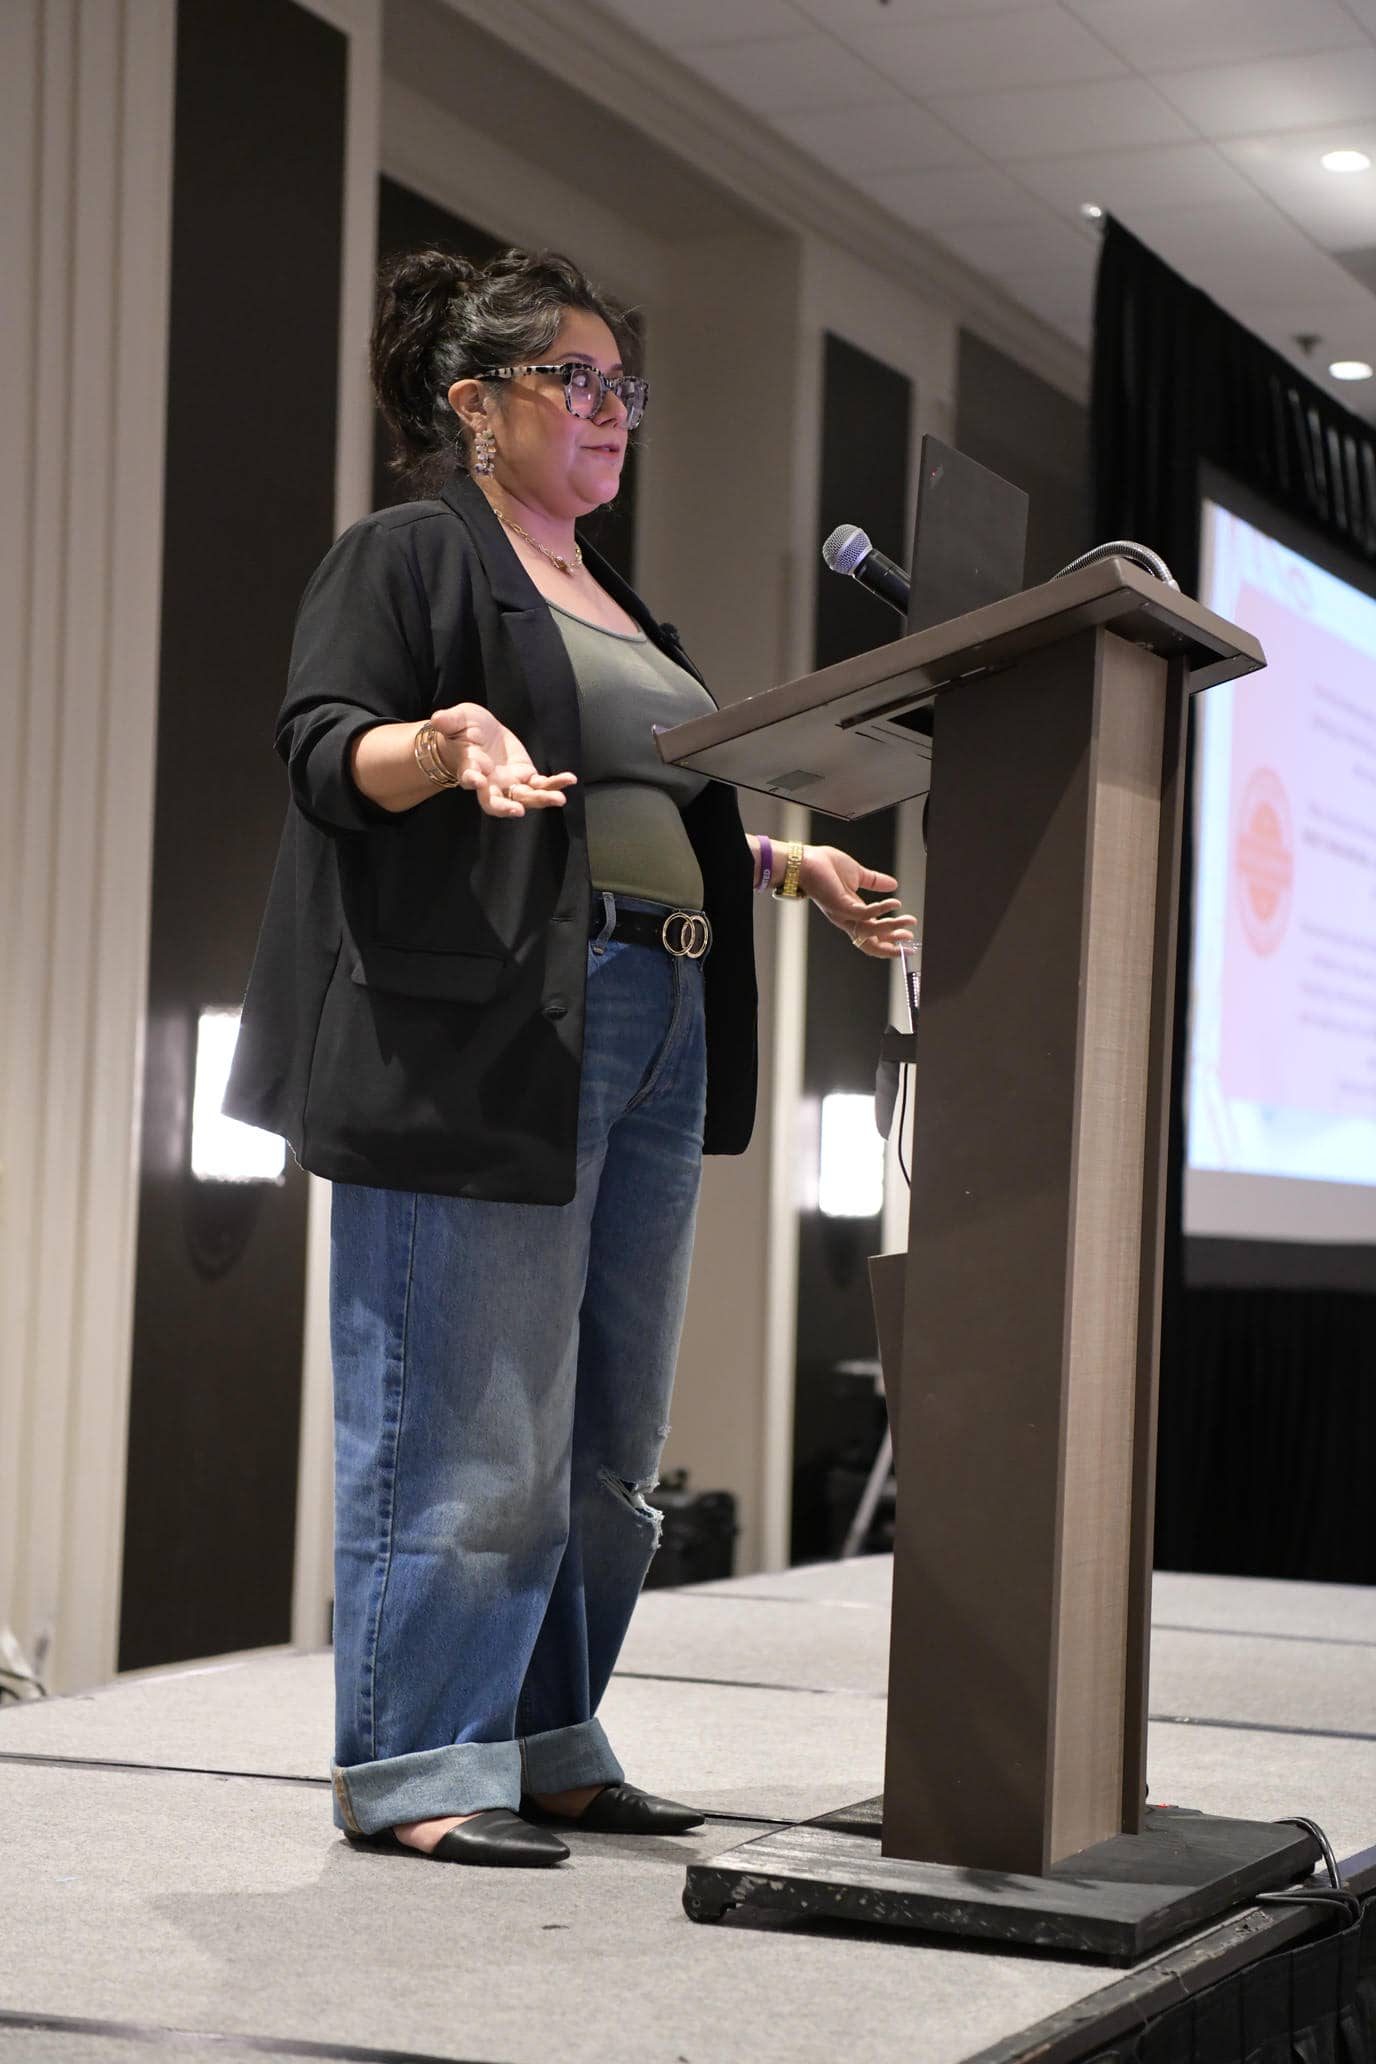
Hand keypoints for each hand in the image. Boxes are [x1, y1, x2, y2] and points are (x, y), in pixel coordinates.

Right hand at [430, 703, 575, 817]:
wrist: (476, 736)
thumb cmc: (462, 730)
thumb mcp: (456, 719)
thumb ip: (449, 720)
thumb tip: (437, 718)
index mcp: (469, 768)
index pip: (469, 777)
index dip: (472, 779)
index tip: (476, 780)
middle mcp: (489, 783)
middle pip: (495, 802)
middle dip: (506, 808)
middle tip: (518, 811)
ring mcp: (509, 783)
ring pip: (523, 797)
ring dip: (540, 799)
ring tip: (558, 799)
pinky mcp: (525, 777)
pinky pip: (540, 785)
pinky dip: (555, 784)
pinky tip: (569, 780)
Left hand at [800, 844, 916, 957]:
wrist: (805, 860)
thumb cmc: (824, 866)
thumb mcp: (857, 874)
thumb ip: (875, 881)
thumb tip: (893, 884)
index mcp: (852, 912)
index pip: (872, 934)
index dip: (890, 938)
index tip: (908, 935)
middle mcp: (847, 918)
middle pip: (871, 943)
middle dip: (892, 946)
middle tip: (910, 942)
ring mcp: (843, 914)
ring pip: (871, 932)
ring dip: (892, 928)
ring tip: (908, 921)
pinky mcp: (840, 906)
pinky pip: (865, 913)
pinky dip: (882, 910)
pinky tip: (895, 903)